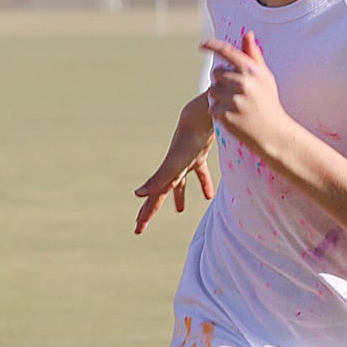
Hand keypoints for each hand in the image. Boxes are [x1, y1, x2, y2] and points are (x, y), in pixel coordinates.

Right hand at [133, 95, 215, 234]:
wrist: (201, 117)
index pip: (153, 199)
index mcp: (166, 175)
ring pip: (180, 184)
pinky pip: (200, 174)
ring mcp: (185, 162)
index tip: (138, 229)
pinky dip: (204, 184)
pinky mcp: (198, 156)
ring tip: (179, 211)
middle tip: (143, 224)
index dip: (146, 215)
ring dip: (179, 197)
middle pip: (161, 194)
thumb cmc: (187, 141)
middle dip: (151, 209)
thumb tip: (137, 194)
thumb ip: (157, 180)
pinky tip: (209, 195)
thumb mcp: (173, 165)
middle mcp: (172, 170)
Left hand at [200, 30, 290, 155]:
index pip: (227, 52)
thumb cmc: (268, 102)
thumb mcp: (265, 77)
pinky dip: (218, 112)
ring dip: (219, 97)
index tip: (202, 44)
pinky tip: (233, 116)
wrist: (273, 133)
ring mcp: (233, 99)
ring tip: (236, 105)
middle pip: (216, 72)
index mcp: (253, 70)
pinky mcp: (225, 114)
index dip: (212, 45)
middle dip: (222, 80)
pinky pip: (211, 107)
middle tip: (236, 92)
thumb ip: (254, 55)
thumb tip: (248, 34)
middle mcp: (243, 82)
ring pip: (212, 90)